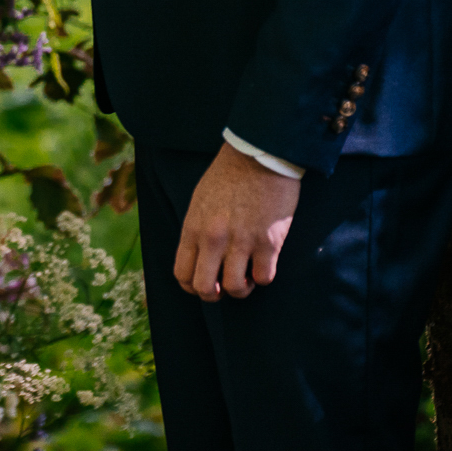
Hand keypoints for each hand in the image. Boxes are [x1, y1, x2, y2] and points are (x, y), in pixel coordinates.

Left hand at [173, 144, 301, 301]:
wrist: (259, 156)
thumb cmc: (228, 176)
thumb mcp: (199, 202)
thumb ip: (197, 231)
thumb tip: (200, 259)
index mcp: (193, 229)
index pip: (182, 274)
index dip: (192, 287)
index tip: (205, 284)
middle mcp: (213, 238)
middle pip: (205, 288)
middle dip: (214, 294)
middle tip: (225, 286)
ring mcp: (241, 241)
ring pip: (235, 288)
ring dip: (242, 288)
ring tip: (247, 276)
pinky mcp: (269, 241)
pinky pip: (264, 277)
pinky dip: (264, 277)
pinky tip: (264, 263)